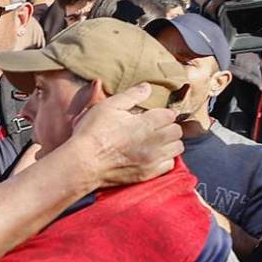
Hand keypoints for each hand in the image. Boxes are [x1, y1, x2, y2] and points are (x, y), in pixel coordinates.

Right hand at [68, 83, 183, 187]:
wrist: (83, 162)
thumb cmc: (93, 132)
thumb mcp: (108, 106)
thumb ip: (131, 95)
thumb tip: (148, 87)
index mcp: (146, 123)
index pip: (170, 115)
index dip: (162, 112)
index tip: (153, 114)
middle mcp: (154, 142)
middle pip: (177, 131)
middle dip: (168, 126)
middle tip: (155, 126)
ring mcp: (153, 159)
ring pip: (177, 148)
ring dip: (170, 142)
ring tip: (157, 140)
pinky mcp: (148, 174)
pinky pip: (169, 165)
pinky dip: (165, 159)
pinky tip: (153, 155)